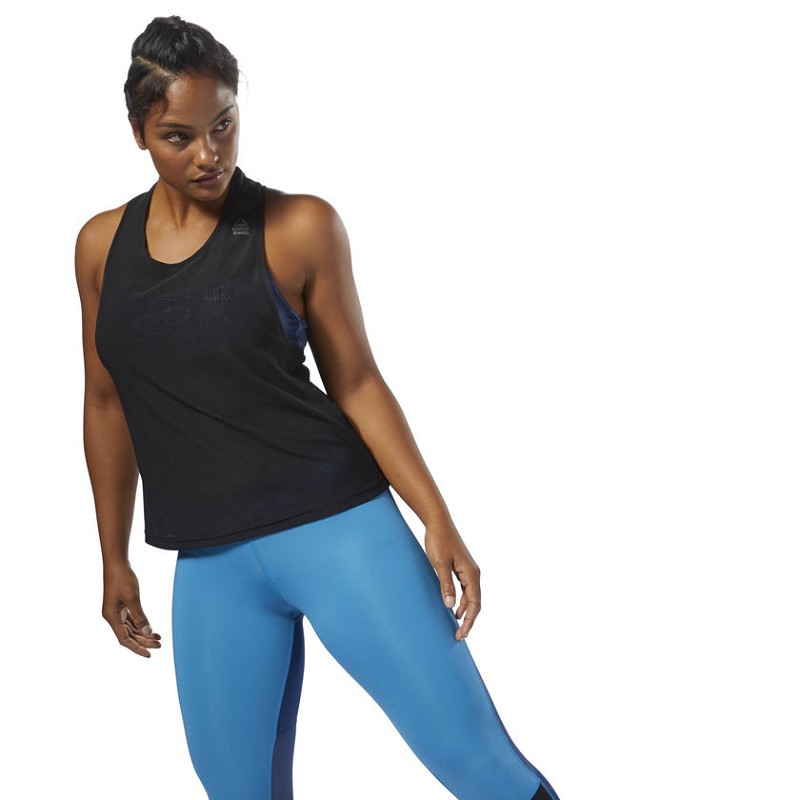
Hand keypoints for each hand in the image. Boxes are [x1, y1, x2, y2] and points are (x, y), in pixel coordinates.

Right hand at [102, 562, 160, 657]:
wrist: (116, 562)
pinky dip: (141, 625)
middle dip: (143, 641)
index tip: (149, 654)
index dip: (136, 648)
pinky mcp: (122, 605)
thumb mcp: (133, 598)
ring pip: (131, 628)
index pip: (124, 639)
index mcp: (111, 617)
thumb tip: (148, 633)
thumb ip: (140, 617)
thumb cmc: (122, 578)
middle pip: (129, 635)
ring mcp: (117, 611)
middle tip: (159, 645)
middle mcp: (113, 616)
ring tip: (158, 638)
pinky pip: (132, 620)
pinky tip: (151, 628)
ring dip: (144, 634)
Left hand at [424, 521, 480, 640]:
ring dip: (465, 612)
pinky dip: (462, 601)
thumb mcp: (440, 564)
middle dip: (469, 620)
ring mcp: (468, 570)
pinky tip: (453, 607)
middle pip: (476, 602)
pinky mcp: (461, 567)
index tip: (461, 635)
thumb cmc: (439, 540)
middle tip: (459, 636)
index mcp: (471, 574)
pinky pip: (465, 589)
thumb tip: (451, 606)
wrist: (438, 522)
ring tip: (456, 625)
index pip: (475, 604)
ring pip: (471, 596)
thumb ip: (446, 585)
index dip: (469, 621)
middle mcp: (473, 573)